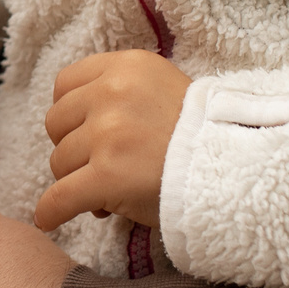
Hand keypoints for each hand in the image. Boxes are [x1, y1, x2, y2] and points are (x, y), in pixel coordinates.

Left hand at [36, 51, 191, 230]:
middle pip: (57, 124)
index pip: (65, 84)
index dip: (70, 114)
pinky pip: (60, 198)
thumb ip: (122, 93)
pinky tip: (50, 220)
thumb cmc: (201, 135)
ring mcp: (108, 134)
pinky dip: (51, 211)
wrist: (238, 167)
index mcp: (126, 67)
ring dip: (76, 181)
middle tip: (100, 166)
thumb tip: (75, 125)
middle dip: (72, 148)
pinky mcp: (106, 176)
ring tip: (108, 193)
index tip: (84, 132)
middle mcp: (112, 93)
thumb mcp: (163, 88)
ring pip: (59, 163)